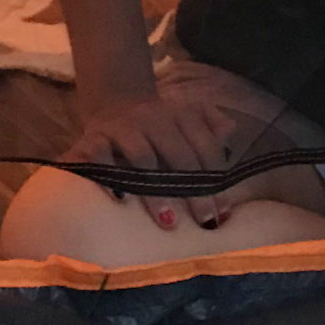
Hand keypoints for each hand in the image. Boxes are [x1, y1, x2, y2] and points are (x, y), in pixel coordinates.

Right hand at [62, 86, 239, 229]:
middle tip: (203, 222)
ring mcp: (122, 128)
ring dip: (156, 191)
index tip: (223, 214)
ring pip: (142, 157)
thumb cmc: (158, 125)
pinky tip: (120, 201)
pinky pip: (99, 157)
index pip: (205, 147)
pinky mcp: (93, 138)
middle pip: (179, 154)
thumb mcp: (188, 119)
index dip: (216, 181)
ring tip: (168, 220)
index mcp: (181, 115)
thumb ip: (211, 126)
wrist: (113, 102)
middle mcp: (153, 118)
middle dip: (193, 191)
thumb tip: (231, 131)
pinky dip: (108, 178)